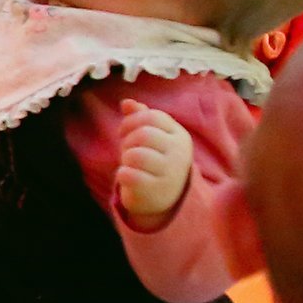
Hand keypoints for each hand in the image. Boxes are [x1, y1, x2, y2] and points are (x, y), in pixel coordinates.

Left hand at [114, 105, 193, 228]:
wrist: (164, 199)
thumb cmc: (154, 161)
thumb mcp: (153, 138)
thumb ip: (141, 118)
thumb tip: (126, 103)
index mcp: (180, 136)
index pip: (152, 117)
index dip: (131, 122)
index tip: (124, 132)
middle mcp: (179, 154)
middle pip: (143, 135)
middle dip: (128, 141)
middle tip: (128, 152)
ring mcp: (170, 174)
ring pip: (135, 155)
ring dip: (125, 158)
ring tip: (130, 165)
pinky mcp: (155, 191)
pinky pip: (128, 174)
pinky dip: (122, 174)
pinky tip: (129, 178)